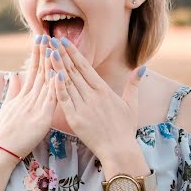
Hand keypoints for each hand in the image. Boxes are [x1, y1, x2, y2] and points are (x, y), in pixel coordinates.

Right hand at [0, 34, 56, 157]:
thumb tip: (13, 76)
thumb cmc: (5, 131)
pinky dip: (56, 87)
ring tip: (55, 48)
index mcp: (23, 96)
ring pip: (46, 82)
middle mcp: (29, 98)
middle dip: (44, 54)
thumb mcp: (8, 108)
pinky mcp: (42, 118)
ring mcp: (35, 107)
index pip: (32, 71)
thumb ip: (13, 91)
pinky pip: (51, 100)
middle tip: (48, 36)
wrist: (2, 150)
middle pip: (39, 72)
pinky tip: (60, 74)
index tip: (40, 40)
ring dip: (51, 65)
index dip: (37, 55)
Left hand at [47, 37, 144, 161]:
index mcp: (103, 90)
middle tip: (51, 39)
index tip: (64, 41)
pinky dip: (58, 87)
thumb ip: (133, 84)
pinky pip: (65, 99)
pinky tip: (52, 75)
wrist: (119, 150)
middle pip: (74, 70)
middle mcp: (93, 95)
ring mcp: (83, 106)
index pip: (85, 67)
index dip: (74, 53)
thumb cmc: (125, 129)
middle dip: (62, 54)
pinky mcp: (75, 118)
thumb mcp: (131, 104)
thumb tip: (142, 67)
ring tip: (48, 51)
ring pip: (67, 82)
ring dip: (57, 66)